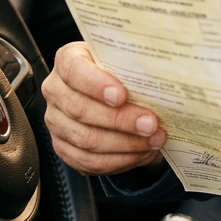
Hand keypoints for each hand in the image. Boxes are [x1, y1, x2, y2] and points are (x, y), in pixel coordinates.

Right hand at [42, 41, 166, 176]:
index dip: (96, 84)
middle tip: (151, 123)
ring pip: (86, 139)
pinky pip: (89, 161)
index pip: (73, 70)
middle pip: (80, 109)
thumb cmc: (122, 71)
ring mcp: (57, 122)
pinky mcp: (64, 148)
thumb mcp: (126, 59)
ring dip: (125, 143)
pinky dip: (120, 160)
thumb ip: (135, 62)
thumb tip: (163, 74)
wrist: (115, 91)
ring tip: (153, 140)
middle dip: (120, 120)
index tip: (122, 95)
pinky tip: (141, 152)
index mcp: (68, 60)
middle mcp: (56, 91)